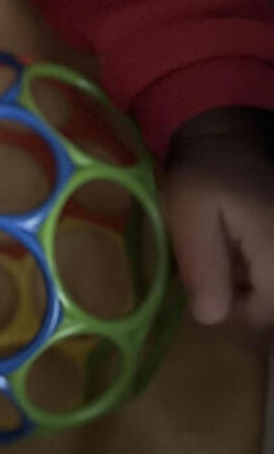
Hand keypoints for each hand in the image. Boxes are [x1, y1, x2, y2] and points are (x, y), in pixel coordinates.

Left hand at [163, 107, 273, 338]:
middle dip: (245, 291)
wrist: (232, 136)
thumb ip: (202, 265)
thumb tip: (211, 317)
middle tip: (223, 254)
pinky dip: (262, 266)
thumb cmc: (205, 173)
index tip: (206, 277)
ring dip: (255, 279)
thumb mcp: (189, 213)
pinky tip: (249, 240)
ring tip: (235, 243)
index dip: (227, 307)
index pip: (260, 316)